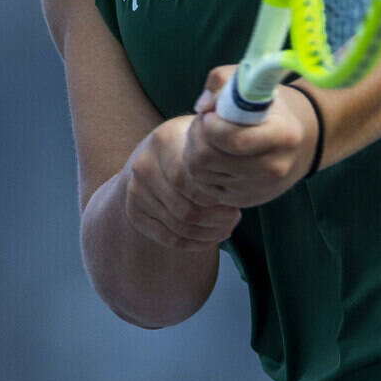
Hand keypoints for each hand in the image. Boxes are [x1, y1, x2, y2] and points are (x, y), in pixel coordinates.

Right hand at [123, 116, 241, 250]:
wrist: (154, 154)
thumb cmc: (190, 145)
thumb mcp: (200, 137)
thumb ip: (217, 150)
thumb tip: (246, 175)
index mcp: (163, 140)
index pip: (190, 180)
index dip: (215, 197)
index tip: (236, 200)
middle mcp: (143, 165)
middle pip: (185, 208)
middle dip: (217, 220)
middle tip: (235, 217)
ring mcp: (135, 190)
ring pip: (178, 226)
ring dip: (208, 234)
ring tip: (227, 227)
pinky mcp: (134, 211)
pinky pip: (167, 237)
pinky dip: (193, 243)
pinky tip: (209, 238)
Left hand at [184, 66, 318, 208]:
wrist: (301, 140)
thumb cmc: (272, 106)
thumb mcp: (254, 82)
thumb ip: (223, 81)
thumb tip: (202, 105)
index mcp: (283, 135)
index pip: (232, 140)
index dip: (209, 125)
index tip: (209, 113)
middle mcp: (274, 167)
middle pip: (209, 158)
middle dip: (196, 136)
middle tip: (201, 123)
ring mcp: (259, 188)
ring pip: (201, 174)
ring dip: (194, 151)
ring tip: (206, 136)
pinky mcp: (245, 200)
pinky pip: (206, 187)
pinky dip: (201, 169)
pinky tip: (212, 153)